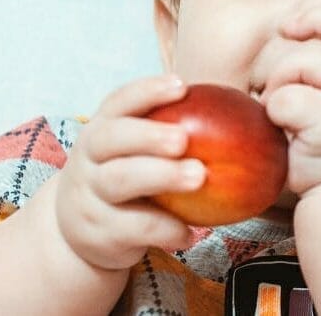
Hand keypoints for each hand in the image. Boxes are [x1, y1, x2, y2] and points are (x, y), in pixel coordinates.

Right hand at [53, 75, 206, 269]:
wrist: (81, 233)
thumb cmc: (126, 180)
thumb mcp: (133, 154)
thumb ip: (169, 134)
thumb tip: (239, 115)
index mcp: (101, 130)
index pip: (118, 102)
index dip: (148, 91)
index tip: (182, 86)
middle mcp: (88, 159)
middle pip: (111, 138)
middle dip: (149, 135)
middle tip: (184, 139)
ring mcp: (88, 196)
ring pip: (119, 181)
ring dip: (161, 176)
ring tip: (199, 177)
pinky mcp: (97, 233)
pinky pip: (132, 228)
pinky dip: (164, 229)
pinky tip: (188, 233)